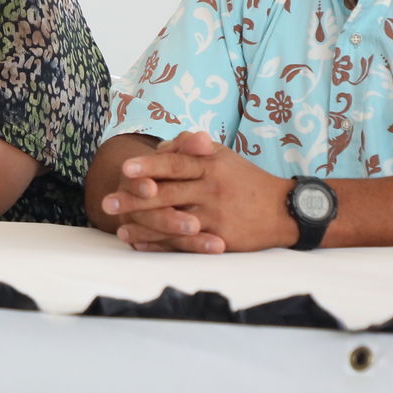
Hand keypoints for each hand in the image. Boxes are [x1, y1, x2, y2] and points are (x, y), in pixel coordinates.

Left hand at [99, 130, 295, 252]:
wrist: (284, 210)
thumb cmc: (245, 179)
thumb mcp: (222, 157)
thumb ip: (191, 150)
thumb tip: (162, 147)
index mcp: (210, 164)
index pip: (175, 164)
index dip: (150, 166)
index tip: (125, 169)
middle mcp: (211, 189)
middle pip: (168, 193)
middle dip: (135, 198)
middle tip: (109, 202)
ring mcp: (214, 215)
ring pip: (172, 221)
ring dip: (143, 226)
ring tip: (119, 228)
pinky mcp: (218, 238)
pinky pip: (183, 243)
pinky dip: (160, 244)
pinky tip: (140, 245)